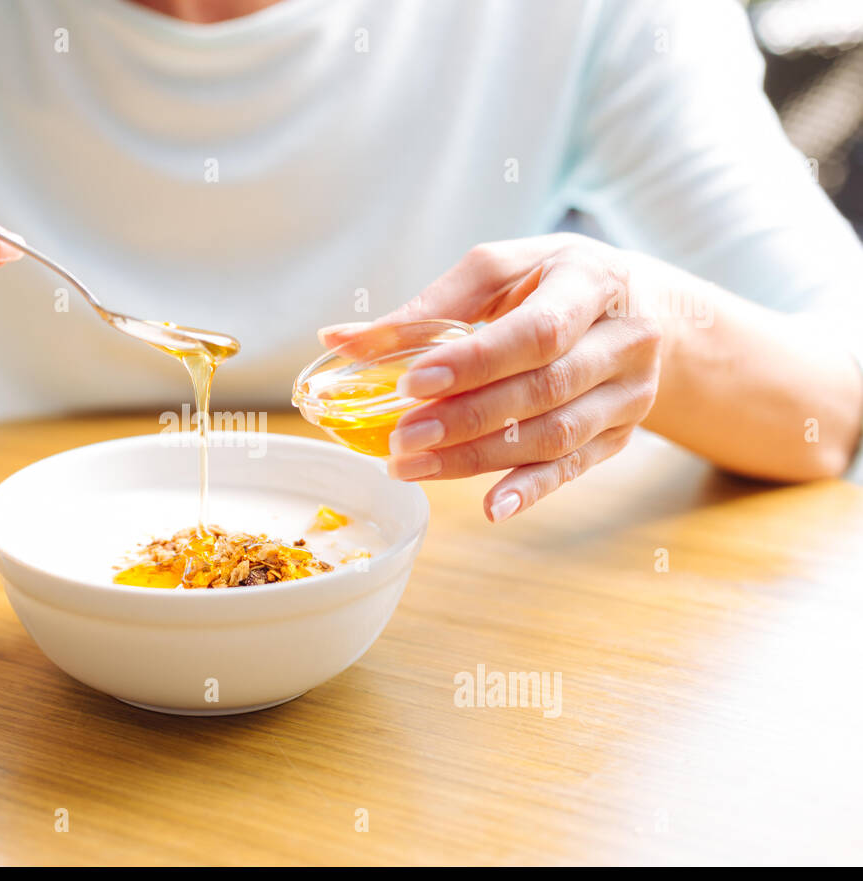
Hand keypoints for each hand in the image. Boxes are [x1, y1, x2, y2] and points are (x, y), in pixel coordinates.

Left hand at [320, 234, 666, 521]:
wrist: (642, 307)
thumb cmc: (552, 281)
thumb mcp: (498, 273)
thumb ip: (425, 308)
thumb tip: (338, 341)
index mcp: (592, 282)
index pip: (536, 332)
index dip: (474, 362)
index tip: (411, 382)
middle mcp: (624, 340)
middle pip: (542, 390)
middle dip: (465, 419)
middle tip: (399, 438)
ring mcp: (629, 393)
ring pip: (554, 436)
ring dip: (479, 458)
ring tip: (413, 466)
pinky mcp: (621, 434)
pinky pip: (574, 468)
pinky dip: (530, 490)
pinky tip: (490, 507)